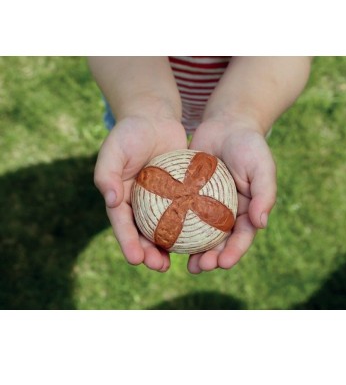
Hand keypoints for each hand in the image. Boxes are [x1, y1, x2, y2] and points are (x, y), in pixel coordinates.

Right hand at [94, 115, 187, 271]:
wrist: (154, 118)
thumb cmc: (130, 132)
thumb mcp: (114, 149)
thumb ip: (106, 174)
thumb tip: (110, 201)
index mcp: (119, 197)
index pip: (122, 225)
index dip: (128, 243)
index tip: (136, 260)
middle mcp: (138, 203)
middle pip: (142, 234)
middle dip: (149, 254)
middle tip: (159, 267)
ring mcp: (158, 200)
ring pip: (164, 229)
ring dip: (169, 247)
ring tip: (179, 262)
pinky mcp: (177, 194)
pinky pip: (183, 213)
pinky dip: (188, 227)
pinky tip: (200, 239)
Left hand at [188, 119, 276, 273]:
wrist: (226, 124)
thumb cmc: (249, 145)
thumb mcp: (262, 166)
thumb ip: (265, 194)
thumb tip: (261, 224)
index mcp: (247, 210)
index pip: (242, 237)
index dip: (234, 252)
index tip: (223, 263)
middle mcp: (227, 212)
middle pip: (219, 242)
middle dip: (211, 259)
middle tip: (199, 267)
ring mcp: (207, 205)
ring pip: (198, 234)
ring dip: (191, 250)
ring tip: (181, 263)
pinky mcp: (189, 195)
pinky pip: (181, 213)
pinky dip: (174, 226)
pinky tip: (163, 237)